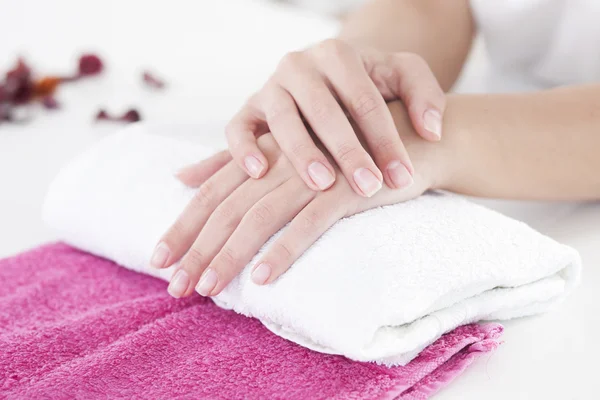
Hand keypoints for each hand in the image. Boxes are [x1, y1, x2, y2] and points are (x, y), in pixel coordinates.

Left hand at [151, 102, 446, 297]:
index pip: (212, 194)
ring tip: (209, 289)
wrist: (407, 138)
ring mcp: (312, 174)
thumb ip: (232, 162)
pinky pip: (309, 223)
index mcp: (263, 155)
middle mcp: (280, 161)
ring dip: (231, 255)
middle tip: (174, 288)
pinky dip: (285, 249)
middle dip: (197, 249)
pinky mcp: (345, 189)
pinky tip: (265, 278)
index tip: (158, 261)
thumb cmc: (342, 149)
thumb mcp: (283, 151)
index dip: (183, 226)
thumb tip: (182, 176)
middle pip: (226, 208)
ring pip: (259, 217)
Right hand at [225, 38, 445, 196]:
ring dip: (300, 152)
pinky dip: (243, 149)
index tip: (403, 176)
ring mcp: (270, 87)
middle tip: (369, 187)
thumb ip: (426, 94)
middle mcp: (300, 66)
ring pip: (281, 118)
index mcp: (338, 55)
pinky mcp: (248, 109)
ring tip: (323, 184)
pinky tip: (259, 173)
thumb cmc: (368, 83)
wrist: (329, 76)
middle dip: (348, 151)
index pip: (364, 100)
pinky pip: (238, 127)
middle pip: (323, 110)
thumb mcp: (402, 75)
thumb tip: (433, 131)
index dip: (385, 139)